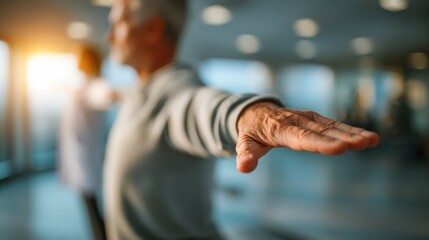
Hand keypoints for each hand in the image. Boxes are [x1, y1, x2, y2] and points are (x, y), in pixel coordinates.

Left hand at [236, 102, 378, 172]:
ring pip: (331, 126)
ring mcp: (307, 118)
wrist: (255, 111)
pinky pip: (333, 124)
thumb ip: (246, 154)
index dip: (320, 143)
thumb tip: (243, 168)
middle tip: (364, 143)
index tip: (339, 148)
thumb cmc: (251, 131)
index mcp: (279, 129)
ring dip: (352, 133)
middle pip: (321, 132)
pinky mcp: (314, 119)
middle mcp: (296, 121)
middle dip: (343, 137)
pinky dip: (349, 129)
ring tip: (372, 140)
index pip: (301, 137)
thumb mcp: (244, 143)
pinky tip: (367, 137)